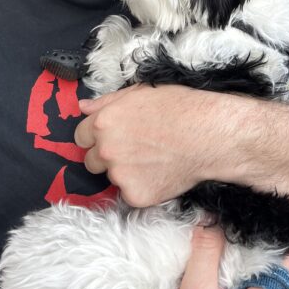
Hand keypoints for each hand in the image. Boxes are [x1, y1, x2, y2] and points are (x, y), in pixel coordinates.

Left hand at [76, 84, 213, 205]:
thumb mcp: (140, 93)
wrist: (207, 135)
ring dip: (125, 172)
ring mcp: (119, 175)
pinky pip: (130, 194)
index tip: (112, 137)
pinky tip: (159, 173)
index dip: (96, 137)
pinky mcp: (135, 196)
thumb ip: (106, 102)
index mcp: (103, 123)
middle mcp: (106, 150)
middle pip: (91, 160)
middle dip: (107, 156)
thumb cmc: (179, 108)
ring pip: (112, 177)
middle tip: (134, 150)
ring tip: (152, 159)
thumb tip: (83, 107)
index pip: (80, 136)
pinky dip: (142, 187)